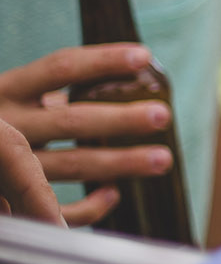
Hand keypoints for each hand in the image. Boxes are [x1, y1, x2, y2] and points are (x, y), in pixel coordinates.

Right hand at [0, 45, 182, 224]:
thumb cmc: (0, 121)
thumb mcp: (13, 97)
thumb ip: (50, 93)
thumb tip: (126, 80)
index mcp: (7, 89)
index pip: (60, 68)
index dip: (103, 62)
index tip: (143, 56)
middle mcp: (7, 124)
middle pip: (71, 121)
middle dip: (120, 119)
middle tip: (161, 115)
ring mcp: (8, 163)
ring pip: (71, 164)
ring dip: (120, 163)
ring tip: (160, 159)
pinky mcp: (11, 198)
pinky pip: (55, 207)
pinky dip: (88, 204)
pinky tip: (112, 193)